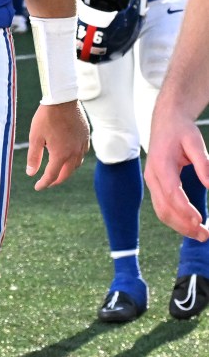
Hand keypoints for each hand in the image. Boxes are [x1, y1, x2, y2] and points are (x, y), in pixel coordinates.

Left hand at [27, 99, 89, 189]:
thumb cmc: (46, 117)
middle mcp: (74, 153)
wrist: (63, 99)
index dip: (44, 183)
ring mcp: (82, 145)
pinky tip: (69, 157)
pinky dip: (75, 160)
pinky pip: (82, 154)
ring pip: (76, 165)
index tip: (37, 187)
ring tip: (58, 170)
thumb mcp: (35, 137)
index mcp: (61, 154)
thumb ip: (33, 157)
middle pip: (66, 174)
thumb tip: (31, 173)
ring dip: (66, 171)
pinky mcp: (86, 137)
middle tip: (47, 182)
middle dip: (56, 180)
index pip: (52, 176)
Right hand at [145, 112, 208, 241]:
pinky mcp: (156, 185)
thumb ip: (204, 164)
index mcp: (161, 164)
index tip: (199, 220)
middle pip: (163, 207)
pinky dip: (175, 219)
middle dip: (183, 224)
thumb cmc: (180, 130)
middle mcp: (152, 175)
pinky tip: (190, 225)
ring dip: (179, 226)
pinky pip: (162, 207)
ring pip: (161, 211)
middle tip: (204, 235)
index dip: (184, 208)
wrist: (165, 121)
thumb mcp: (195, 141)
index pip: (171, 191)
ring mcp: (152, 182)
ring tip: (199, 235)